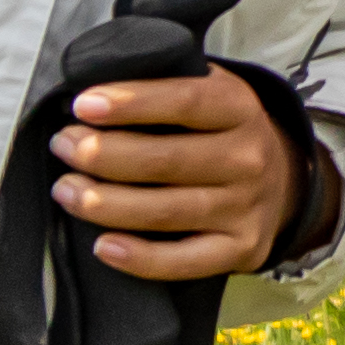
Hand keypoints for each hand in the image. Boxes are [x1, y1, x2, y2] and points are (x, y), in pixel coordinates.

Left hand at [49, 66, 304, 282]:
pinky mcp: (240, 249)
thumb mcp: (209, 91)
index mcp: (239, 108)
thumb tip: (97, 84)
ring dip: (106, 204)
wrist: (281, 181)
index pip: (185, 101)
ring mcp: (245, 207)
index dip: (132, 103)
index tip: (83, 105)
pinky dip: (140, 258)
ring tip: (67, 190)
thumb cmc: (218, 132)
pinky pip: (184, 262)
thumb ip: (165, 82)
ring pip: (167, 211)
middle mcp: (248, 158)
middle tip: (63, 146)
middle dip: (103, 154)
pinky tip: (103, 246)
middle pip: (166, 160)